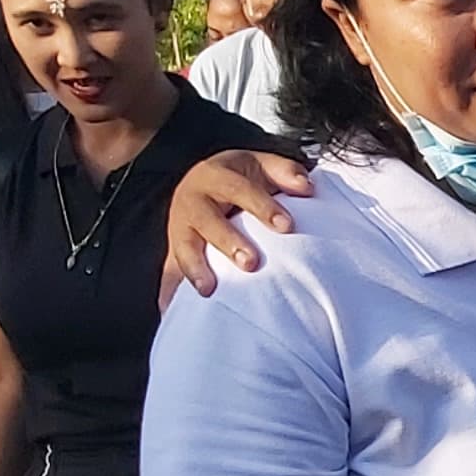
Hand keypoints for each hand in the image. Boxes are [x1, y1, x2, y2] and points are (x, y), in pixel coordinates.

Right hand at [162, 150, 313, 303]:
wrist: (206, 180)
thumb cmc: (241, 178)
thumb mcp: (262, 166)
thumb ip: (285, 173)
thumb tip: (306, 187)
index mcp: (216, 175)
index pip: (240, 189)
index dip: (262, 206)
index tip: (286, 226)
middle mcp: (192, 199)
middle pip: (207, 220)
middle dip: (228, 241)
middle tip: (251, 263)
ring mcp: (180, 225)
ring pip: (184, 245)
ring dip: (195, 268)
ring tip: (209, 290)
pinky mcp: (174, 248)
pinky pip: (169, 270)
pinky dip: (169, 290)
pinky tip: (170, 309)